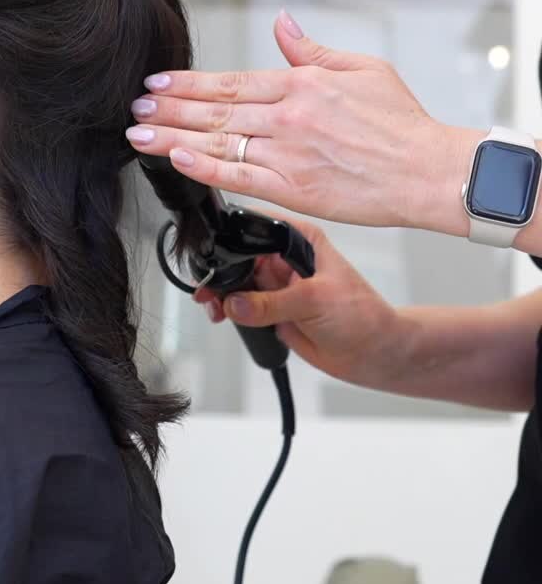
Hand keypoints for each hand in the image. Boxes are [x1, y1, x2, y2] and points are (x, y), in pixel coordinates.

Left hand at [127, 10, 475, 234]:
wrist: (428, 170)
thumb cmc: (402, 122)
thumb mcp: (361, 69)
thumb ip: (312, 50)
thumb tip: (282, 24)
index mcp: (302, 84)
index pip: (231, 82)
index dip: (189, 83)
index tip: (158, 84)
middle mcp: (288, 115)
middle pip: (215, 110)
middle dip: (169, 109)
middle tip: (135, 108)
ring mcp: (288, 152)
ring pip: (218, 141)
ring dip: (172, 137)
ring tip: (138, 135)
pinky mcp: (294, 189)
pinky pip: (239, 176)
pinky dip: (204, 167)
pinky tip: (176, 159)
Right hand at [196, 218, 406, 387]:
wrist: (373, 354)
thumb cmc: (362, 316)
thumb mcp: (315, 301)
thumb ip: (271, 303)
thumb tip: (235, 303)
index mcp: (300, 239)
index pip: (257, 228)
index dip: (233, 237)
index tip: (213, 254)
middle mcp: (286, 257)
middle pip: (240, 255)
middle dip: (222, 272)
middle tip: (209, 289)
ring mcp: (277, 284)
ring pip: (237, 282)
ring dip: (222, 294)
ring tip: (214, 307)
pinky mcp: (271, 309)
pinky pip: (241, 306)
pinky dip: (228, 311)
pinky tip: (223, 316)